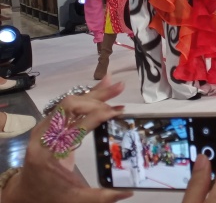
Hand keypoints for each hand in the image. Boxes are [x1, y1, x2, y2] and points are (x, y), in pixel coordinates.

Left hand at [2, 76, 130, 202]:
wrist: (24, 193)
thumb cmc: (49, 196)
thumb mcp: (75, 200)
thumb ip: (102, 197)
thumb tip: (129, 193)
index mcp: (49, 154)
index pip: (76, 126)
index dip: (98, 115)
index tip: (118, 111)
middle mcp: (43, 137)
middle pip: (69, 106)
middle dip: (96, 98)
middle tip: (120, 92)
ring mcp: (44, 129)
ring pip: (69, 102)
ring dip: (93, 94)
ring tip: (116, 86)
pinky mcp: (49, 126)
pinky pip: (67, 106)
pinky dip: (85, 97)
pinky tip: (101, 87)